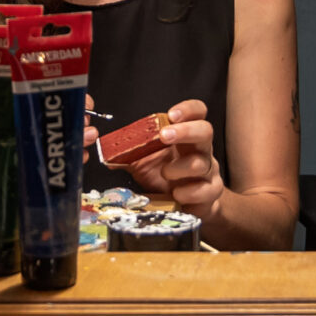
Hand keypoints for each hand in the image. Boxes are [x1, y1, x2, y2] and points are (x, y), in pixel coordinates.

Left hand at [119, 99, 221, 217]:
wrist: (185, 205)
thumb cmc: (163, 177)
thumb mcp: (142, 161)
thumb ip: (127, 153)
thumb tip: (105, 151)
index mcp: (184, 136)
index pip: (196, 112)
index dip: (188, 109)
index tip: (172, 114)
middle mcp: (200, 150)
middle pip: (205, 131)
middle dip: (185, 131)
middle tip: (164, 136)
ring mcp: (208, 172)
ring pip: (203, 163)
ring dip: (181, 167)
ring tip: (164, 173)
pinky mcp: (210, 194)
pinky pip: (208, 190)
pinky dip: (190, 192)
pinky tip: (177, 194)